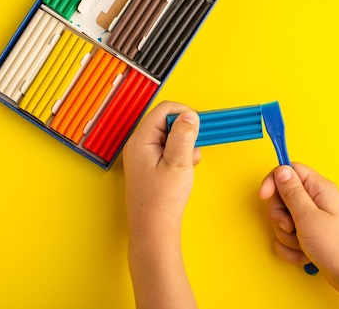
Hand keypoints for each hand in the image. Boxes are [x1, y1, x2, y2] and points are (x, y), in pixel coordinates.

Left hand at [123, 101, 200, 308]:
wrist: (153, 228)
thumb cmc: (161, 200)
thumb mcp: (178, 163)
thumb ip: (183, 136)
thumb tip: (189, 116)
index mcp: (141, 140)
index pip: (164, 110)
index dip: (184, 113)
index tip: (199, 125)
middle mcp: (139, 144)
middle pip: (167, 122)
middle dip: (185, 132)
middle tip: (195, 147)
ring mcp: (144, 155)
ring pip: (170, 136)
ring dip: (185, 145)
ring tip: (188, 163)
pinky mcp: (150, 165)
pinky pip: (168, 150)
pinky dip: (181, 155)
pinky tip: (185, 170)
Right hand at [258, 163, 338, 290]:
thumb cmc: (337, 248)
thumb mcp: (308, 217)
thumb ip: (292, 192)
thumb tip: (282, 171)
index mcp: (319, 189)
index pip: (290, 171)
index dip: (273, 181)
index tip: (264, 196)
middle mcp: (316, 200)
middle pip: (282, 196)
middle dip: (280, 215)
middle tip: (290, 227)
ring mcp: (313, 217)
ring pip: (283, 218)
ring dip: (286, 235)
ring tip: (302, 244)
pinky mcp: (309, 232)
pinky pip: (288, 235)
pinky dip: (291, 247)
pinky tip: (303, 254)